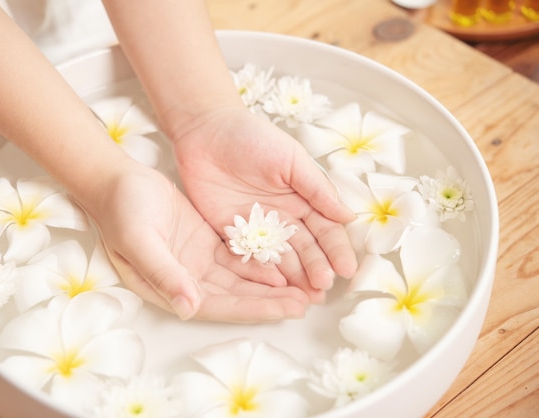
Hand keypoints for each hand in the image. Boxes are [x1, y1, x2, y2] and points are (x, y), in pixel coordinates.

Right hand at [87, 158, 308, 322]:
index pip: (219, 305)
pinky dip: (259, 261)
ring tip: (304, 287)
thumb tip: (189, 307)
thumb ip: (163, 273)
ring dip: (270, 284)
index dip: (255, 308)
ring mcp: (196, 261)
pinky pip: (237, 256)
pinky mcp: (204, 241)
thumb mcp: (139, 240)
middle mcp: (186, 280)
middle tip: (308, 302)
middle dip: (272, 300)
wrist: (115, 180)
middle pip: (236, 296)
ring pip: (240, 279)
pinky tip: (282, 261)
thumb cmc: (120, 210)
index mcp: (169, 288)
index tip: (288, 309)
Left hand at [171, 107, 357, 301]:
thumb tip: (349, 217)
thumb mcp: (291, 159)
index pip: (325, 230)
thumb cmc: (252, 137)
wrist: (205, 131)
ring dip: (293, 278)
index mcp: (302, 200)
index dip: (336, 249)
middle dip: (316, 269)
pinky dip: (260, 272)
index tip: (347, 269)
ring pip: (279, 258)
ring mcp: (257, 229)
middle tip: (323, 288)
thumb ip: (317, 189)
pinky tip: (272, 288)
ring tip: (305, 297)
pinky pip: (248, 257)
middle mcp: (283, 218)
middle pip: (304, 249)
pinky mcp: (230, 234)